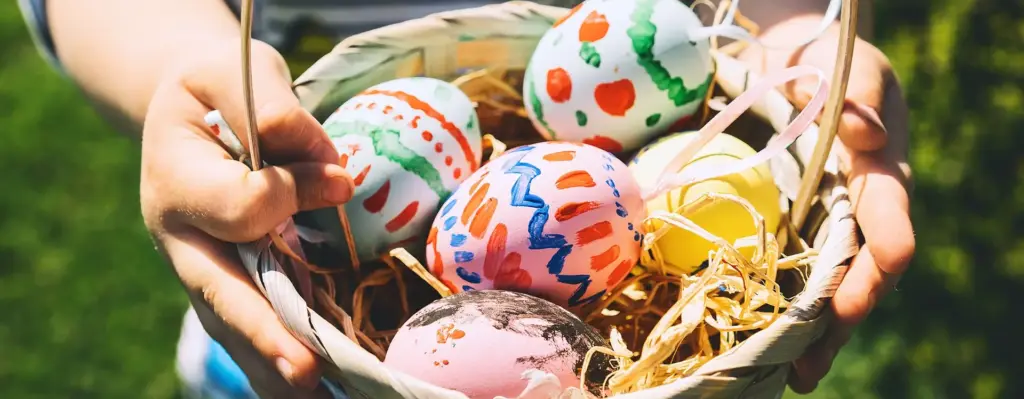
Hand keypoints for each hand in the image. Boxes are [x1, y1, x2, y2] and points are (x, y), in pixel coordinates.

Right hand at [140, 38, 352, 397]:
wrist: (186, 109)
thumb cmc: (213, 88)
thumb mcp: (231, 71)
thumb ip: (272, 107)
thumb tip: (328, 172)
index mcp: (174, 179)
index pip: (243, 205)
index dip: (293, 193)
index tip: (337, 177)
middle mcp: (178, 236)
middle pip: (220, 292)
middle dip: (265, 332)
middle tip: (306, 371)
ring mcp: (197, 266)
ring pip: (231, 323)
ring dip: (271, 361)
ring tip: (310, 392)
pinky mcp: (220, 281)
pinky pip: (244, 326)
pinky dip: (270, 359)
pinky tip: (300, 387)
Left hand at [738, 17, 915, 392]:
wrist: (799, 65)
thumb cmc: (830, 63)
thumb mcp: (847, 68)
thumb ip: (855, 98)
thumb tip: (865, 135)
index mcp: (881, 177)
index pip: (890, 229)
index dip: (874, 270)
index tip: (850, 304)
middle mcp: (859, 211)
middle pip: (859, 278)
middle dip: (838, 325)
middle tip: (807, 366)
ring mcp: (828, 223)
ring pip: (827, 286)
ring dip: (810, 333)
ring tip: (788, 375)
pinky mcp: (795, 225)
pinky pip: (791, 269)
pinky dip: (778, 305)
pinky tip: (754, 339)